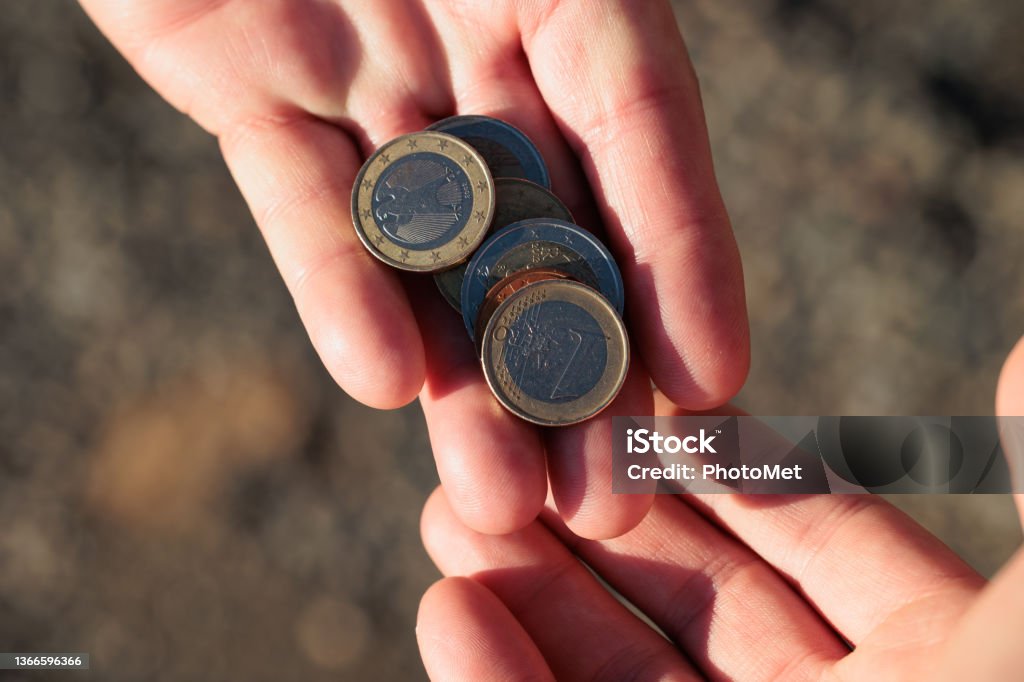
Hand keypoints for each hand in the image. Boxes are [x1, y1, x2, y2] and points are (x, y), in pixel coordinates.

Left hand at [80, 0, 747, 537]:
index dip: (685, 261)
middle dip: (580, 368)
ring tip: (500, 495)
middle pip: (546, 227)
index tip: (714, 384)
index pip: (647, 132)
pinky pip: (306, 208)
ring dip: (467, 378)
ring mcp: (368, 82)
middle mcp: (478, 46)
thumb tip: (643, 117)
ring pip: (431, 251)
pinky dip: (342, 289)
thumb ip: (584, 4)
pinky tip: (384, 383)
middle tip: (609, 491)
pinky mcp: (255, 99)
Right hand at [415, 338, 1023, 680]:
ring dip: (532, 595)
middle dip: (601, 517)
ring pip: (617, 678)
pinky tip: (452, 609)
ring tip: (454, 512)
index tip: (638, 402)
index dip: (725, 462)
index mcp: (946, 667)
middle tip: (517, 445)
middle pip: (696, 599)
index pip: (815, 536)